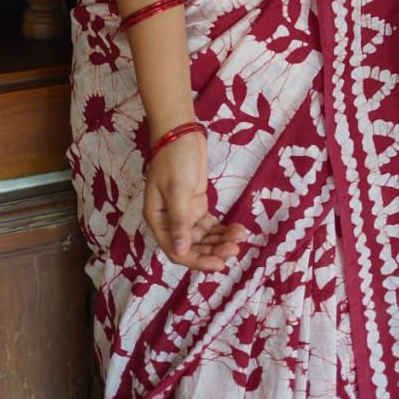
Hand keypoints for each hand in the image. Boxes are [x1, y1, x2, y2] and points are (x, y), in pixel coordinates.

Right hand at [144, 129, 248, 270]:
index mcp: (158, 219)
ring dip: (220, 241)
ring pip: (204, 238)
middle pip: (192, 247)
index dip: (197, 260)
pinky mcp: (197, 206)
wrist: (182, 134)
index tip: (219, 264)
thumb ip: (179, 220)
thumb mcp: (177, 189)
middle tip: (234, 250)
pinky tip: (237, 230)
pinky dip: (223, 230)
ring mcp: (185, 214)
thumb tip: (180, 250)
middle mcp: (170, 221)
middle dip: (213, 251)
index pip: (176, 250)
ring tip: (239, 238)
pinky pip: (211, 226)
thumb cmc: (174, 159)